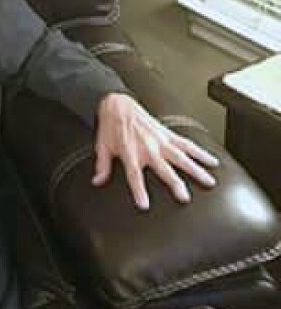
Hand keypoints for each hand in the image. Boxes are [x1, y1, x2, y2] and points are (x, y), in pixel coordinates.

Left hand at [93, 93, 219, 209]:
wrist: (118, 103)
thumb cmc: (111, 125)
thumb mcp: (102, 145)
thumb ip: (103, 165)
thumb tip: (97, 181)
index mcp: (130, 152)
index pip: (134, 175)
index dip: (139, 190)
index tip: (144, 205)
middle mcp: (148, 147)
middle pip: (163, 168)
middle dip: (174, 183)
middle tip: (185, 197)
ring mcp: (160, 140)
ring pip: (181, 156)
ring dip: (195, 169)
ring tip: (209, 181)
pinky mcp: (167, 134)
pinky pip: (186, 143)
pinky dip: (200, 152)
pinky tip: (212, 160)